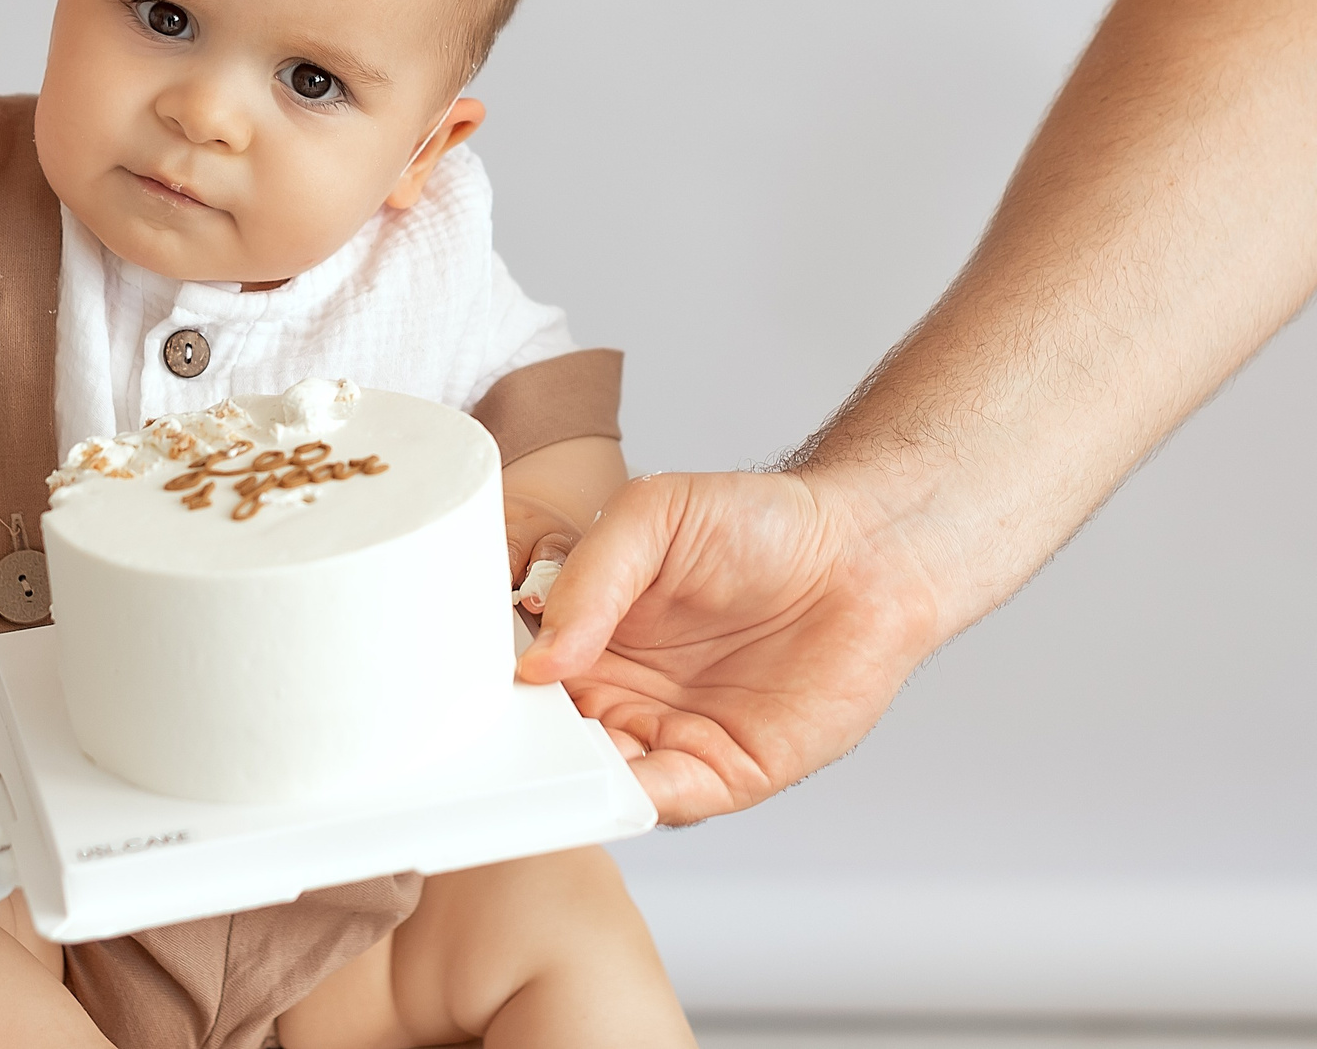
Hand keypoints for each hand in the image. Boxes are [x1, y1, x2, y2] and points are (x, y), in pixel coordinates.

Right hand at [513, 468, 949, 825]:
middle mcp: (619, 693)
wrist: (868, 549)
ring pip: (594, 780)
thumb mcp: (656, 514)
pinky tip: (607, 786)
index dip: (484, 688)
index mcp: (587, 635)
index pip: (517, 676)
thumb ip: (591, 576)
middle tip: (475, 754)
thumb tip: (538, 659)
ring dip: (563, 785)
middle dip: (512, 753)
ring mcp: (669, 737)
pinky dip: (629, 803)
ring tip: (535, 775)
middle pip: (545, 742)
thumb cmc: (762, 521)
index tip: (449, 696)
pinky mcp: (726, 772)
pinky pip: (664, 800)